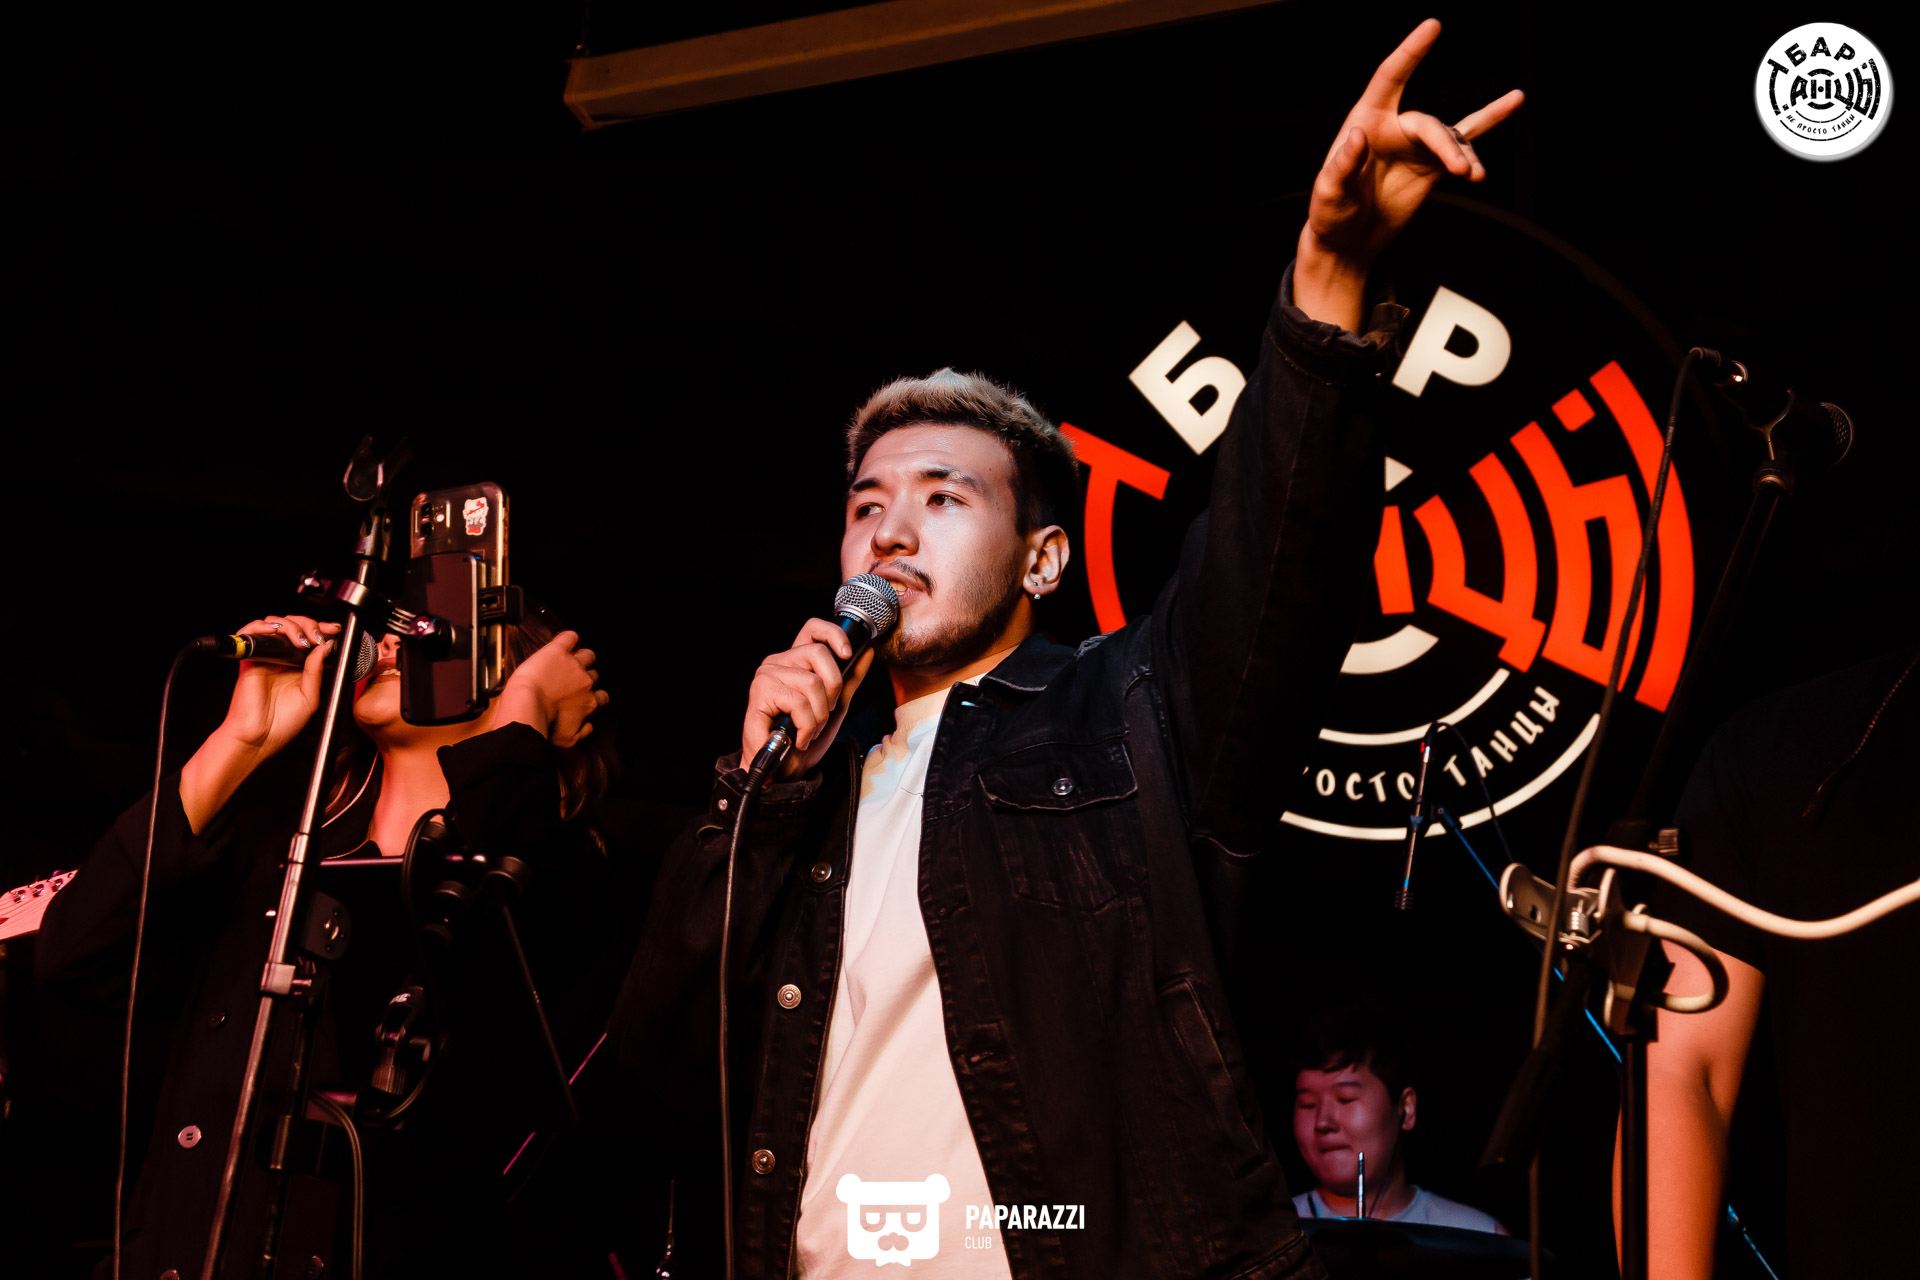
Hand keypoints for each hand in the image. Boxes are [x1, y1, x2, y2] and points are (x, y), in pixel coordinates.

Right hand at [218, 614, 340, 755]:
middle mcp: (283, 658)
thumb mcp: (310, 697)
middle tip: (319, 636)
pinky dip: (261, 626)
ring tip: (302, 640)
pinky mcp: (249, 659)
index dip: (322, 629)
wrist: (258, 738)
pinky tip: (277, 633)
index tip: (335, 629)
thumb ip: (316, 671)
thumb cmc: (282, 724)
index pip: (310, 637)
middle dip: (309, 624)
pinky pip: (250, 633)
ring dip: (291, 625)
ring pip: (275, 624)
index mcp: (299, 666)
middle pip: (294, 625)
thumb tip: (324, 647)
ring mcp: (266, 657)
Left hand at [495, 631, 608, 747]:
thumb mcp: (568, 739)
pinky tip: (568, 639)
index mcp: (589, 702)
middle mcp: (586, 682)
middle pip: (594, 675)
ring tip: (572, 658)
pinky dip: (570, 638)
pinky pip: (570, 638)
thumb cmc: (545, 727)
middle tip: (572, 680)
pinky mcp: (557, 651)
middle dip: (586, 677)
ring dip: (582, 657)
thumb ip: (583, 732)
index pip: (601, 696)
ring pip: (588, 655)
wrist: (528, 708)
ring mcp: (573, 664)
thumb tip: (589, 726)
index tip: (584, 696)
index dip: (593, 695)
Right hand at [741, 619, 875, 779]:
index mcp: (794, 662)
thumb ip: (849, 678)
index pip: (813, 630)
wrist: (782, 770)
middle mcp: (778, 663)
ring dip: (818, 715)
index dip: (833, 634)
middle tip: (823, 713)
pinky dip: (806, 726)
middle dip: (832, 689)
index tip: (847, 653)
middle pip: (819, 654)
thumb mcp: (835, 706)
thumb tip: (867, 650)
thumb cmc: (803, 739)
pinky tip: (799, 736)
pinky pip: (799, 702)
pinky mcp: (759, 693)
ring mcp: (767, 676)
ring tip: (809, 729)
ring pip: (812, 683)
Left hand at [1294, 19, 1523, 329]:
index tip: (1433, 26)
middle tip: (1460, 171)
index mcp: (1366, 122)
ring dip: (1463, 156)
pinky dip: (1487, 125)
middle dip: (1446, 146)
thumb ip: (1342, 165)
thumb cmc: (1330, 215)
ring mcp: (1415, 147)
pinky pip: (1463, 143)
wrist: (1348, 242)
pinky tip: (1512, 102)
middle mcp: (1393, 128)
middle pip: (1427, 124)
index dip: (1411, 52)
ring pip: (1450, 139)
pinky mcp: (1431, 167)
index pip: (1390, 78)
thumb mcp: (1328, 193)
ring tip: (1474, 176)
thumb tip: (1358, 135)